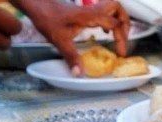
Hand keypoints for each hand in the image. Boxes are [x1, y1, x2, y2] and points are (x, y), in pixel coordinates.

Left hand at [13, 0, 129, 75]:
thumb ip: (71, 57)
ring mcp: (88, 9)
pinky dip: (108, 20)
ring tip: (117, 35)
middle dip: (125, 24)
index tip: (120, 53)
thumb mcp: (59, 39)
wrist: (35, 2)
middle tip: (123, 39)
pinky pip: (103, 11)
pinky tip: (103, 31)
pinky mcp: (83, 11)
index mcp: (90, 16)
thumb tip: (79, 74)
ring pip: (112, 8)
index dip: (122, 38)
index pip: (115, 24)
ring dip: (118, 20)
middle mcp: (92, 10)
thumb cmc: (46, 16)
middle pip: (118, 9)